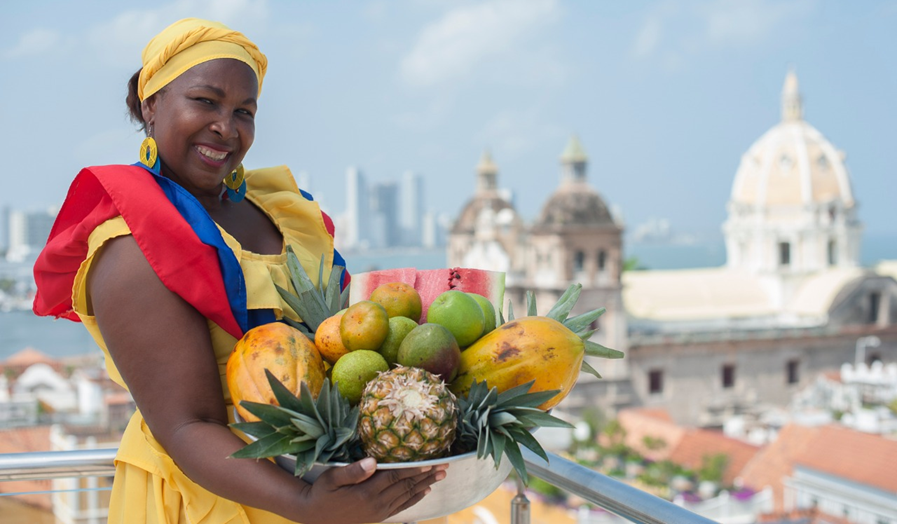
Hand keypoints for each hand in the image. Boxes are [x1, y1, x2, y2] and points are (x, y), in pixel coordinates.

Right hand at [296, 457, 447, 523]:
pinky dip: (414, 499)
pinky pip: (401, 507)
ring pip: (407, 496)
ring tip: (440, 476)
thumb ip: (353, 471)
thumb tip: (373, 461)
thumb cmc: (322, 492)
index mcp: (367, 492)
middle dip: (426, 476)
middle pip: (407, 486)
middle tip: (444, 466)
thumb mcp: (332, 478)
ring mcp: (379, 511)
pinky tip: (424, 492)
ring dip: (425, 485)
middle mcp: (376, 503)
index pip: (396, 477)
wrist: (314, 516)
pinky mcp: (378, 516)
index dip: (414, 469)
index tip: (430, 461)